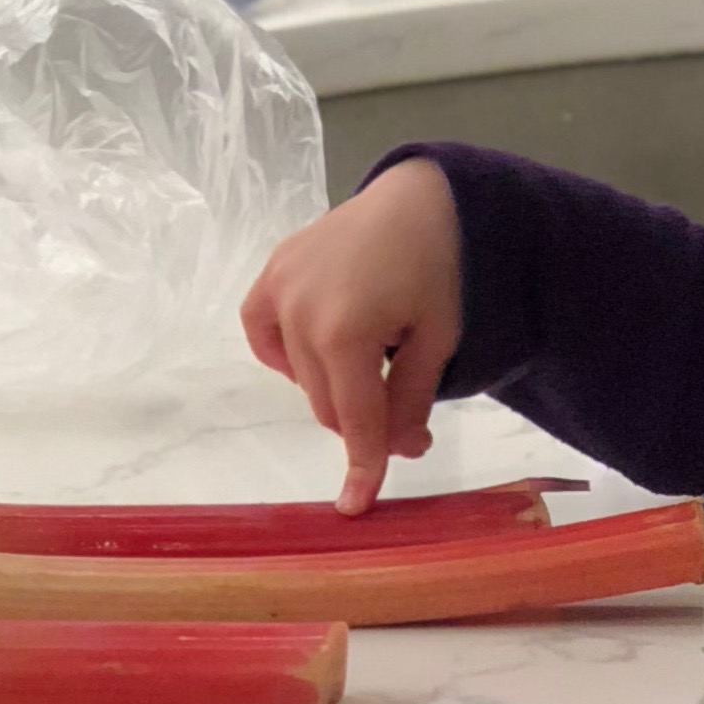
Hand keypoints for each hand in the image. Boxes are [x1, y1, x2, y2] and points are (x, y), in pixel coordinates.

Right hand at [240, 159, 464, 512]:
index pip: (355, 419)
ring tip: (375, 356)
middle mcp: (299, 313)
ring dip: (334, 385)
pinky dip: (288, 356)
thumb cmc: (438, 267)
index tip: (357, 506)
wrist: (419, 197)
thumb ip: (411, 400)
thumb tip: (397, 452)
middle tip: (404, 414)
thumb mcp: (438, 340)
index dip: (363, 466)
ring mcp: (279, 290)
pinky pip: (265, 337)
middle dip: (363, 420)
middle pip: (326, 404)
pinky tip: (321, 351)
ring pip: (300, 379)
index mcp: (345, 332)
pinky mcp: (271, 273)